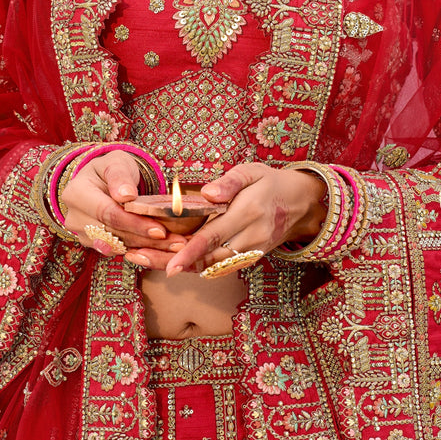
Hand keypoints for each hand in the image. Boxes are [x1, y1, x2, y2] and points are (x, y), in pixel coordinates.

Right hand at [58, 151, 188, 257]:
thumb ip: (120, 176)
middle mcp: (74, 217)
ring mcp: (82, 233)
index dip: (134, 224)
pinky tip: (163, 250)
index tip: (160, 230)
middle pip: (113, 234)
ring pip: (117, 246)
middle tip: (176, 243)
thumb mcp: (116, 162)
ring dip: (147, 249)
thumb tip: (126, 195)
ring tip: (175, 247)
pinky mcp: (93, 244)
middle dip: (146, 240)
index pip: (108, 214)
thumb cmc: (111, 169)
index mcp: (77, 194)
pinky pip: (118, 250)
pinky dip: (140, 250)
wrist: (102, 180)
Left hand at [123, 163, 325, 274]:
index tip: (169, 265)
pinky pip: (223, 267)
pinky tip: (176, 264)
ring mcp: (252, 250)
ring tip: (149, 262)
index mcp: (248, 212)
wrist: (302, 202)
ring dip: (183, 267)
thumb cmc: (271, 182)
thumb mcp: (252, 171)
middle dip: (174, 263)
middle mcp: (250, 236)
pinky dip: (200, 268)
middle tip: (139, 261)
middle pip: (208, 258)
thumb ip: (230, 182)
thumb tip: (207, 193)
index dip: (189, 252)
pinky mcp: (251, 257)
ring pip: (213, 266)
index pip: (213, 236)